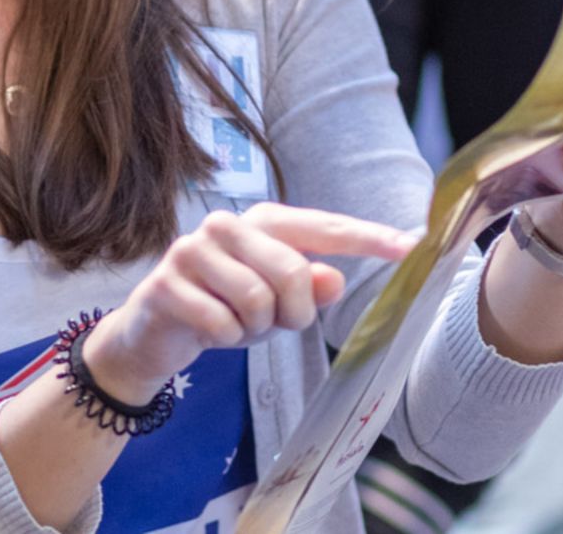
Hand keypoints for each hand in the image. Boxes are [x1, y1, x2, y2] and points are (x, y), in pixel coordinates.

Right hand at [82, 204, 414, 401]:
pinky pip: (222, 325)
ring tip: (238, 326)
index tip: (411, 246)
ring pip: (256, 300)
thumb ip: (308, 288)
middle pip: (292, 272)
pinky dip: (225, 341)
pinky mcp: (166, 283)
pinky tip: (209, 333)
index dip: (367, 237)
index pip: (324, 227)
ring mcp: (191, 250)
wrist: (152, 335)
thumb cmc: (223, 309)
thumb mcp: (275, 304)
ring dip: (255, 329)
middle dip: (292, 313)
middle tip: (276, 325)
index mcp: (262, 221)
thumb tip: (335, 281)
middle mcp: (226, 225)